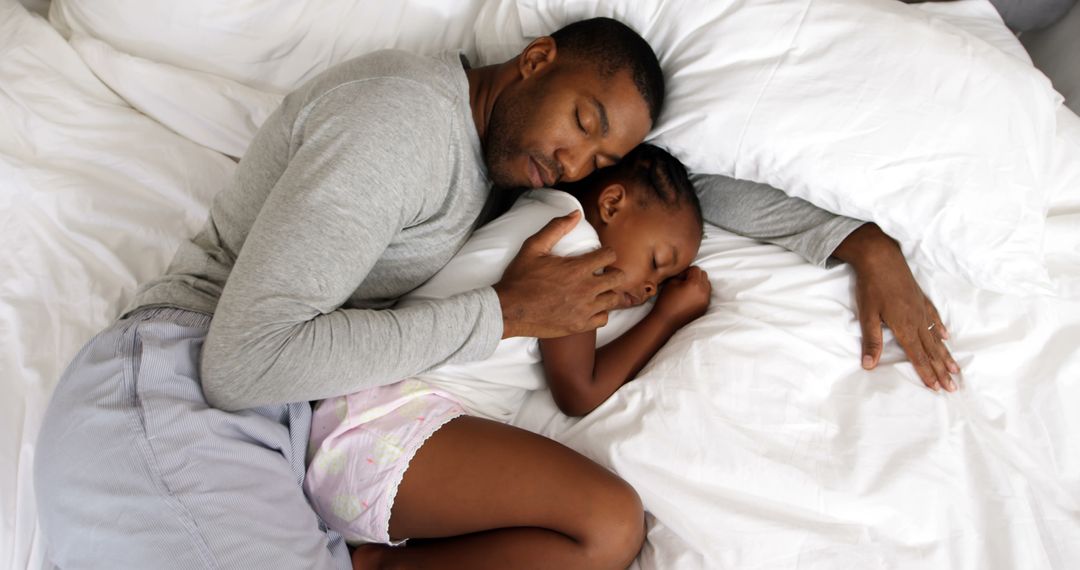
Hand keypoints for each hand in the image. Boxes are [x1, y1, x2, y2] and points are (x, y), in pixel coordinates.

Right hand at [494, 211, 627, 338]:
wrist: (509, 310)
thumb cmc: (520, 278)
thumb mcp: (534, 246)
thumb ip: (556, 228)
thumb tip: (576, 213)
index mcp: (577, 268)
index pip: (610, 256)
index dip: (606, 253)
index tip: (599, 256)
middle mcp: (586, 289)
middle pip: (618, 277)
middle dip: (612, 272)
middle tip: (601, 273)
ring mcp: (584, 309)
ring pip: (614, 299)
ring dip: (608, 292)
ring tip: (597, 290)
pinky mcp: (580, 325)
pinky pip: (604, 319)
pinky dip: (600, 312)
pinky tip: (589, 307)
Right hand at [652, 266, 711, 327]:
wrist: (666, 321)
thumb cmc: (666, 300)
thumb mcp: (671, 282)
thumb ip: (681, 274)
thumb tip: (687, 274)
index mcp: (695, 284)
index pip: (696, 269)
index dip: (686, 271)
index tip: (679, 278)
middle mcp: (704, 292)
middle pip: (704, 275)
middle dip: (695, 276)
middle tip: (684, 283)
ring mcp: (706, 301)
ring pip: (707, 284)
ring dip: (699, 284)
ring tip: (688, 290)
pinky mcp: (705, 307)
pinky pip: (706, 294)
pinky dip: (700, 293)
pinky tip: (690, 297)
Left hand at [833, 224, 960, 391]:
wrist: (880, 256)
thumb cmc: (872, 286)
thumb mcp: (867, 315)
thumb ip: (871, 341)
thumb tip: (869, 365)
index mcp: (905, 327)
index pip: (917, 356)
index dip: (926, 373)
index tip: (936, 388)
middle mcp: (917, 320)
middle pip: (931, 350)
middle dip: (941, 370)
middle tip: (952, 387)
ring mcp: (921, 308)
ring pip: (936, 336)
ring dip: (945, 354)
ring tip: (954, 369)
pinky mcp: (920, 298)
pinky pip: (934, 317)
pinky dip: (940, 329)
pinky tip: (945, 335)